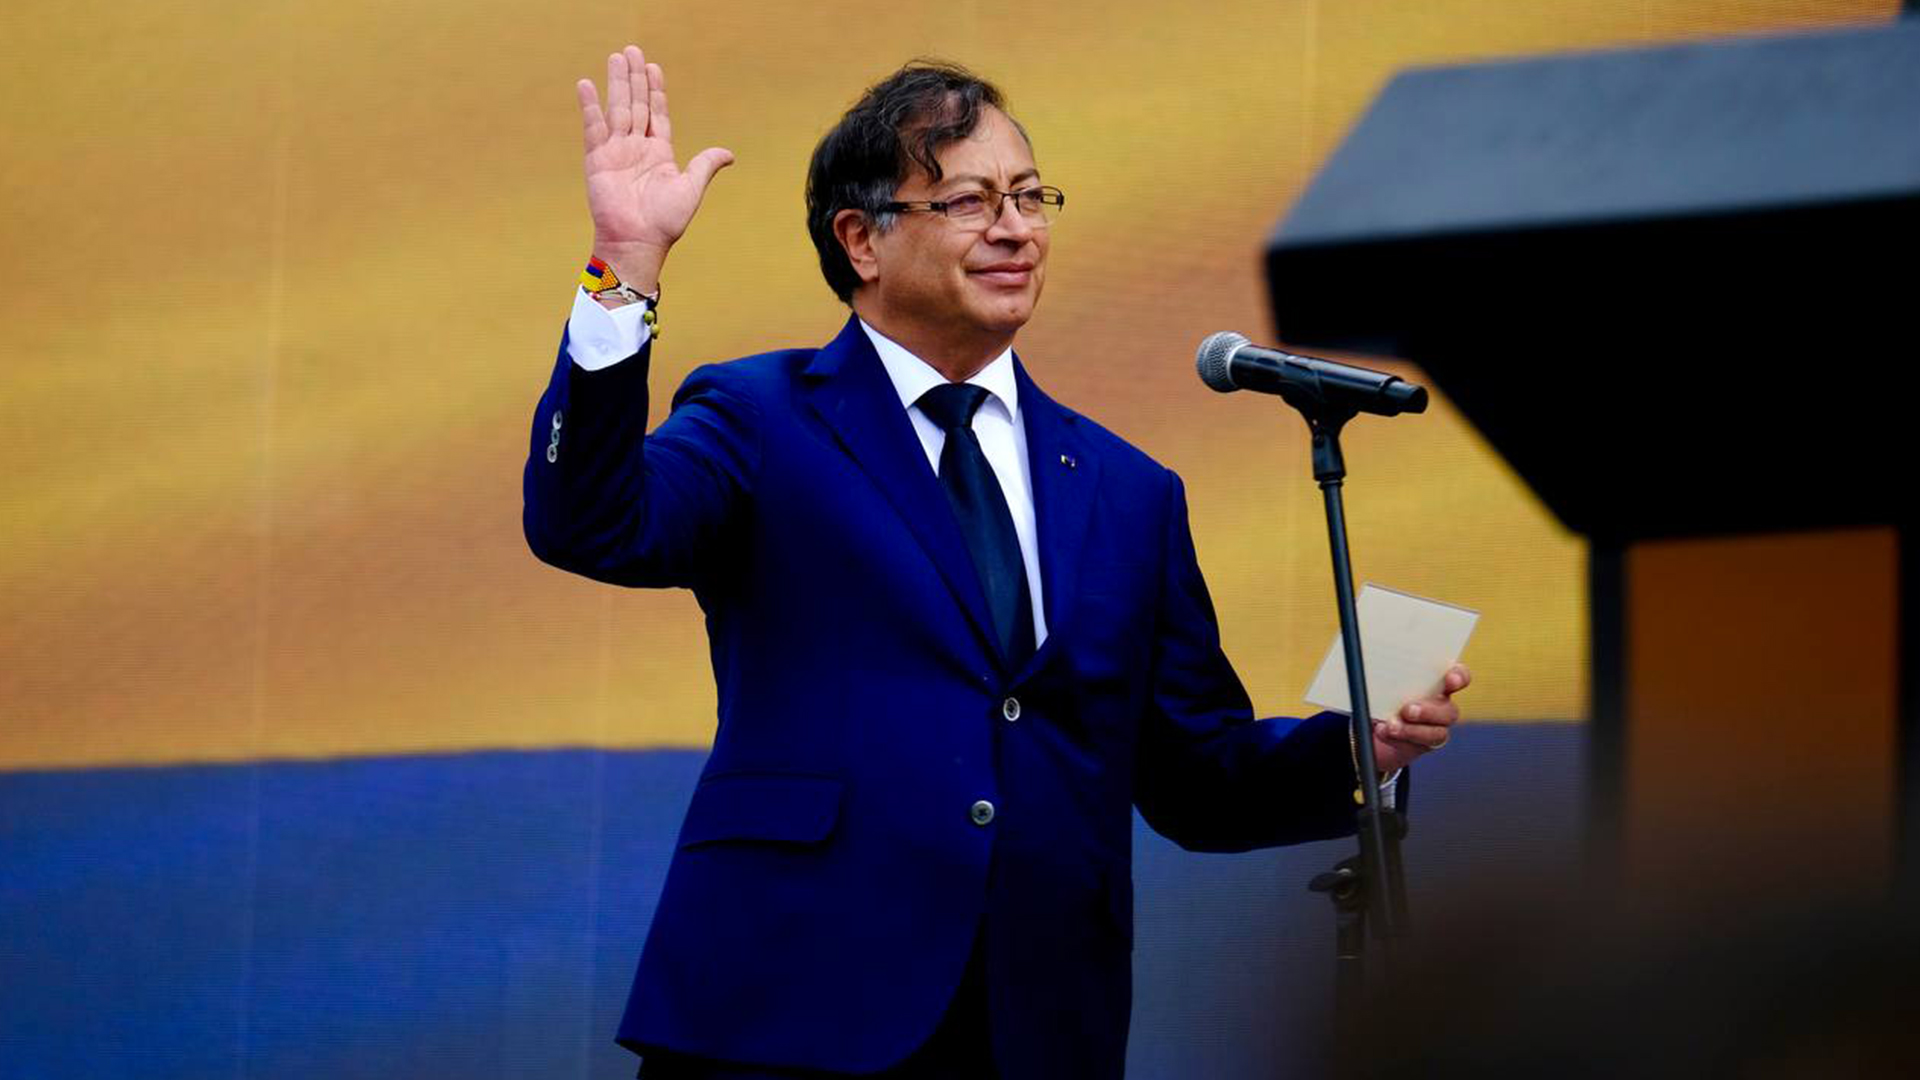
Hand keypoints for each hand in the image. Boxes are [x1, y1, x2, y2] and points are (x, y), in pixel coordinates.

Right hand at [577, 45, 734, 291]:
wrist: (639, 241)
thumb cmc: (666, 221)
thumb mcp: (691, 188)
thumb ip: (705, 165)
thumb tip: (729, 154)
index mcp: (659, 153)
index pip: (657, 113)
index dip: (656, 90)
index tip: (653, 68)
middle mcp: (637, 148)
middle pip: (636, 104)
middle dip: (634, 78)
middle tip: (632, 50)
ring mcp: (616, 152)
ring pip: (618, 109)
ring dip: (616, 83)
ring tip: (616, 57)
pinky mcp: (598, 160)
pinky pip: (594, 128)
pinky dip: (590, 107)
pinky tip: (588, 86)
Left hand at [1370, 663, 1469, 772]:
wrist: (1372, 722)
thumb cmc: (1382, 693)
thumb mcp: (1384, 681)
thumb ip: (1389, 675)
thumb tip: (1376, 667)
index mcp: (1438, 683)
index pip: (1459, 677)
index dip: (1459, 677)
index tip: (1450, 679)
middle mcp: (1442, 705)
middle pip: (1448, 710)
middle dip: (1428, 711)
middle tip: (1408, 710)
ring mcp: (1436, 727)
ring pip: (1436, 732)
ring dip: (1412, 730)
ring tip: (1391, 726)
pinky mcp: (1424, 744)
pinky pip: (1417, 745)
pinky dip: (1398, 739)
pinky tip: (1382, 731)